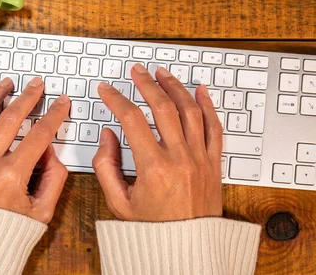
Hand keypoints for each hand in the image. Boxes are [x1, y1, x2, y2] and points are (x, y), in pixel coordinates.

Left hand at [0, 77, 70, 223]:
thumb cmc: (4, 230)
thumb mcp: (41, 212)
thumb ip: (53, 178)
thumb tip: (49, 149)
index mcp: (11, 177)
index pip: (39, 134)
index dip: (54, 114)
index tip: (61, 102)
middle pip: (11, 117)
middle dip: (28, 96)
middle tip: (37, 84)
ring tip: (7, 83)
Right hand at [93, 64, 222, 221]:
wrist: (187, 248)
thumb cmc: (153, 228)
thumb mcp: (119, 203)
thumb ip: (107, 167)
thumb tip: (108, 136)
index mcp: (153, 167)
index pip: (131, 120)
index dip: (116, 99)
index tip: (107, 90)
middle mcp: (179, 158)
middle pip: (162, 107)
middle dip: (146, 84)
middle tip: (136, 72)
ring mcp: (200, 158)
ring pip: (190, 111)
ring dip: (175, 87)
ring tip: (162, 74)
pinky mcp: (213, 163)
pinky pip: (214, 127)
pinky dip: (208, 105)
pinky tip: (199, 90)